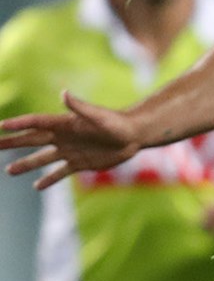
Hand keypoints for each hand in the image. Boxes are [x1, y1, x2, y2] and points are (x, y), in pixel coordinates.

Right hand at [0, 92, 141, 189]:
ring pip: (42, 158)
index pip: (35, 123)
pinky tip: (37, 186)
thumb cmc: (117, 122)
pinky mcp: (80, 163)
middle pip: (32, 140)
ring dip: (26, 164)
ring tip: (8, 171)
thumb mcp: (98, 115)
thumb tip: (63, 93)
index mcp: (64, 123)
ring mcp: (70, 151)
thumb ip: (79, 106)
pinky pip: (60, 172)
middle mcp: (63, 137)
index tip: (0, 126)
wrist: (134, 135)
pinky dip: (49, 179)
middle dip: (12, 143)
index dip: (18, 124)